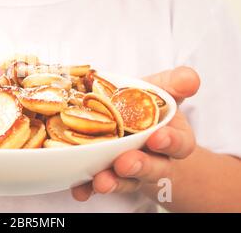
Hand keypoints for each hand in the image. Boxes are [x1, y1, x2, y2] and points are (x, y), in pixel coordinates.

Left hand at [71, 66, 199, 200]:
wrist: (127, 117)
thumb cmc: (145, 102)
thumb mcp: (160, 88)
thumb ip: (175, 82)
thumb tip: (191, 79)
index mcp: (172, 137)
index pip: (179, 144)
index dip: (171, 142)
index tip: (158, 137)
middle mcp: (154, 159)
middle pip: (152, 168)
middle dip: (139, 166)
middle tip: (125, 163)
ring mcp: (129, 171)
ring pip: (126, 181)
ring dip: (114, 182)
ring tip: (101, 181)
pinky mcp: (106, 175)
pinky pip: (97, 185)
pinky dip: (88, 188)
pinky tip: (79, 190)